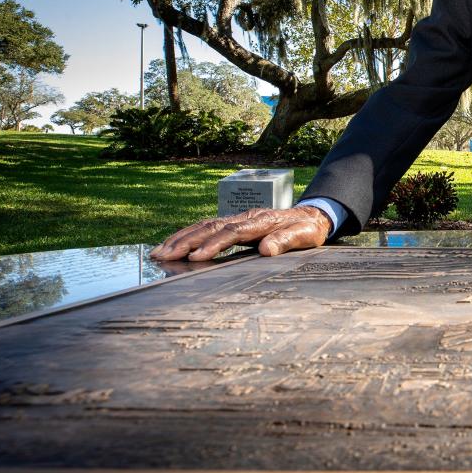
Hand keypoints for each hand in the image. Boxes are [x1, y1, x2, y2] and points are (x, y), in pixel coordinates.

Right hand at [149, 206, 332, 261]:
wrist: (313, 215)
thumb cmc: (308, 229)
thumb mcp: (304, 237)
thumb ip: (286, 241)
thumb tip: (267, 249)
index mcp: (261, 221)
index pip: (232, 232)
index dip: (213, 244)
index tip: (195, 257)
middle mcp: (245, 217)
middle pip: (210, 226)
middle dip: (185, 241)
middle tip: (162, 256)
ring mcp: (238, 218)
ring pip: (204, 225)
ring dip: (180, 238)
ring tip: (158, 252)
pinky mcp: (235, 223)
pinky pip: (207, 227)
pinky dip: (188, 235)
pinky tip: (174, 245)